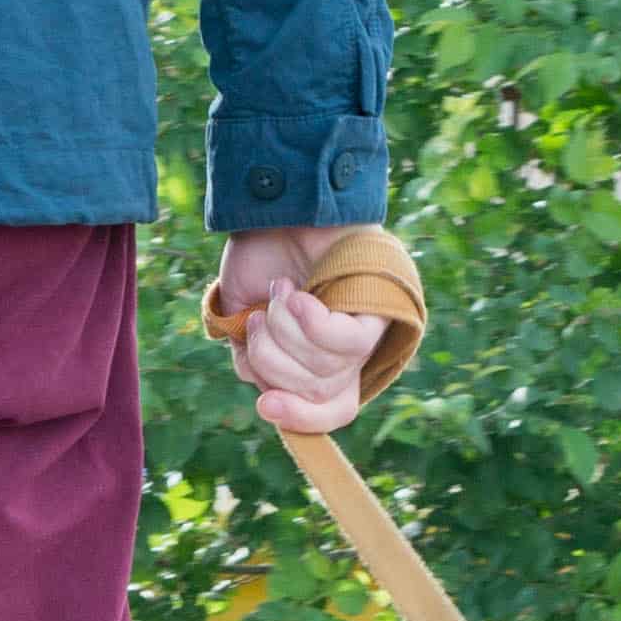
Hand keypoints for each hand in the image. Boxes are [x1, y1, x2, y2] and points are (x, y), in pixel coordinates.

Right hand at [211, 226, 392, 434]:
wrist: (275, 204)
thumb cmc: (264, 251)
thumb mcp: (243, 312)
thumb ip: (251, 355)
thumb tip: (261, 386)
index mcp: (319, 356)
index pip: (327, 412)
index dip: (297, 417)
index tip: (264, 404)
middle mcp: (349, 350)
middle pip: (316, 394)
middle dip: (273, 361)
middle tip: (260, 316)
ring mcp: (365, 328)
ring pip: (326, 371)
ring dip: (286, 332)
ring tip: (281, 292)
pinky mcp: (377, 306)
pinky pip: (348, 345)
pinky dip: (312, 324)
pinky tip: (298, 297)